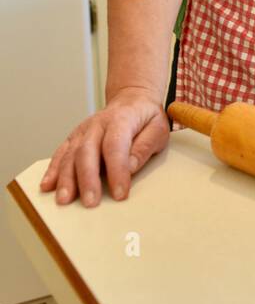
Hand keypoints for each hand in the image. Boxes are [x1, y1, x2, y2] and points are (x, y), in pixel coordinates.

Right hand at [39, 88, 169, 207]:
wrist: (131, 100)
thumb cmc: (146, 118)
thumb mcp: (158, 128)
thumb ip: (146, 146)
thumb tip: (131, 166)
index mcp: (121, 120)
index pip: (115, 146)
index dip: (117, 171)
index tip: (120, 194)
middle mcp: (97, 124)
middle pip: (87, 152)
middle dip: (88, 179)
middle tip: (90, 203)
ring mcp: (83, 131)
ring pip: (70, 155)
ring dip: (66, 179)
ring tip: (64, 200)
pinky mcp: (74, 138)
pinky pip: (60, 154)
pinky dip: (52, 170)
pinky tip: (47, 186)